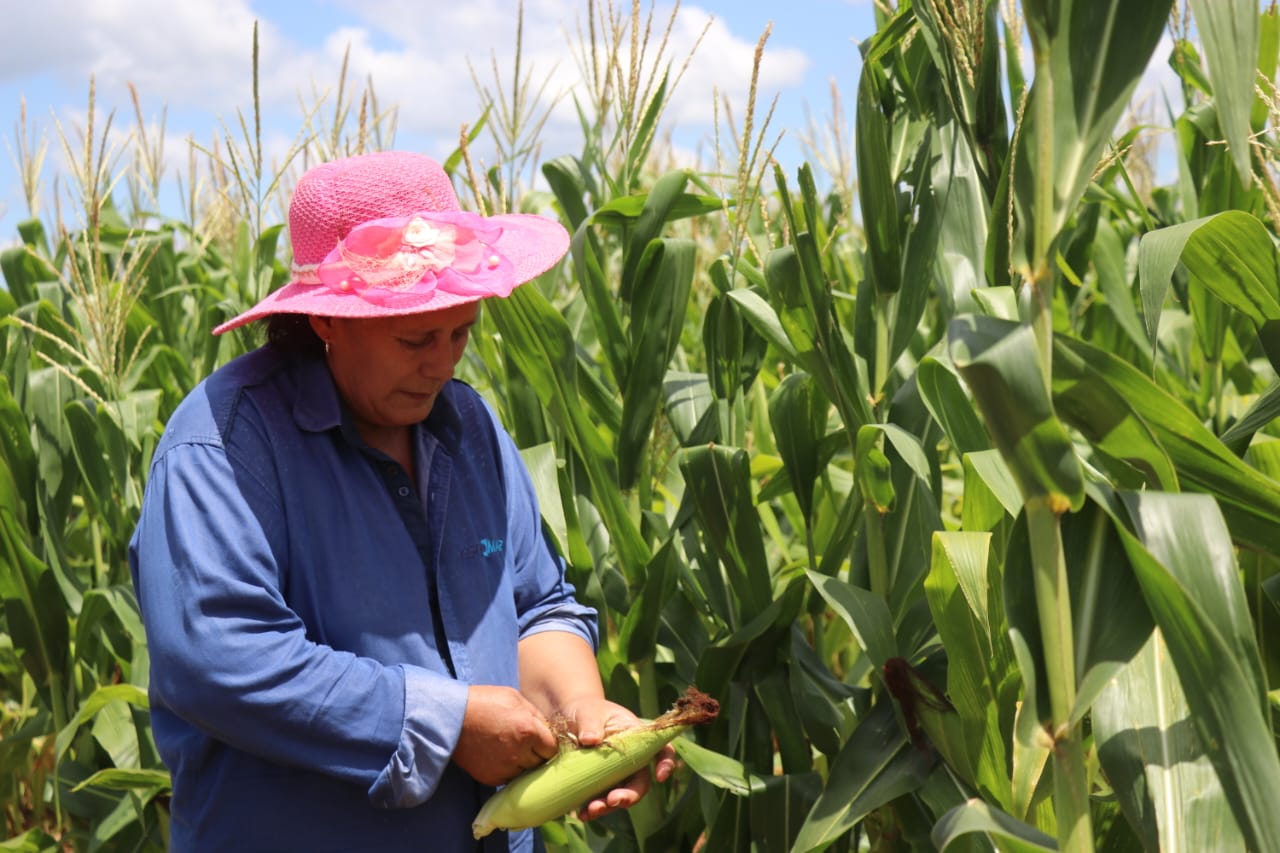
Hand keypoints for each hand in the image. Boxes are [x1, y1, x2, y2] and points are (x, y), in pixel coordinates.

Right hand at [453, 685, 558, 786]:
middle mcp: (519, 753)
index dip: (548, 743)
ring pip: (526, 772)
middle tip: (525, 743)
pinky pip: (510, 778)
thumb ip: (535, 716)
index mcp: (529, 730)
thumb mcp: (515, 699)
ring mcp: (505, 768)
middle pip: (541, 763)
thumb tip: (549, 732)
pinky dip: (508, 769)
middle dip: (537, 754)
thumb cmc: (484, 703)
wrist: (452, 718)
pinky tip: (498, 755)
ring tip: (509, 748)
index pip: (553, 749)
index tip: (542, 740)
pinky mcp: (492, 778)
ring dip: (522, 763)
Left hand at [558, 696, 677, 822]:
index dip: (666, 764)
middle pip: (639, 782)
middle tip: (613, 801)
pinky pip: (600, 801)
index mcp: (637, 738)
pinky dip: (592, 810)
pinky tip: (581, 814)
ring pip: (619, 796)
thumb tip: (590, 739)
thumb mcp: (587, 712)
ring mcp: (615, 776)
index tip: (660, 777)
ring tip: (590, 811)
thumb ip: (590, 723)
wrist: (566, 721)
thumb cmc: (584, 711)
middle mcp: (631, 760)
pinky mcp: (599, 786)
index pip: (661, 751)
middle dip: (629, 795)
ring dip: (608, 807)